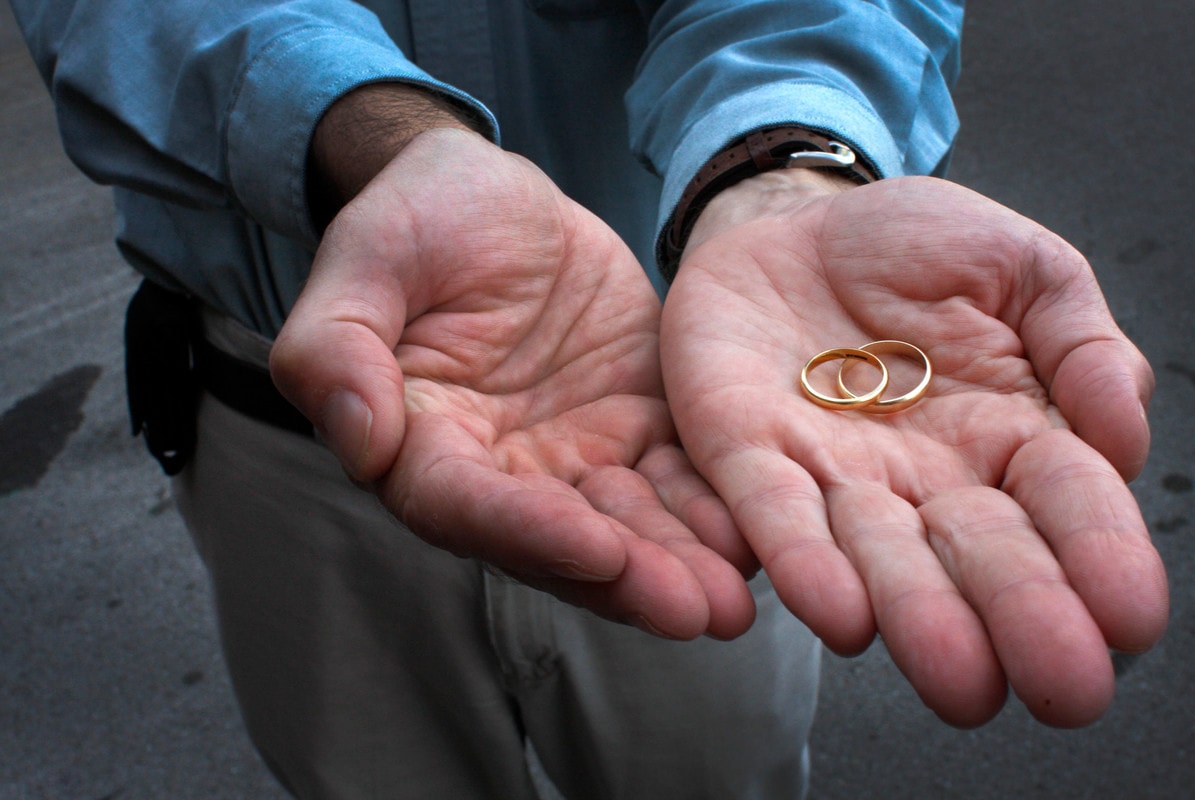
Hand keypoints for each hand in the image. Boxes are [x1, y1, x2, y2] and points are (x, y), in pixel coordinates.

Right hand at [271, 129, 754, 640]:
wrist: (493, 193)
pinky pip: (679, 472)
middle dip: (628, 578)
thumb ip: (336, 347)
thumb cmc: (417, 219)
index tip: (599, 547)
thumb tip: (360, 442)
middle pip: (562, 539)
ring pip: (629, 521)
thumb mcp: (366, 259)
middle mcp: (501, 468)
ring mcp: (574, 452)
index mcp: (424, 440)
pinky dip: (714, 507)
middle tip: (696, 611)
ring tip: (737, 600)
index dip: (530, 531)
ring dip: (681, 564)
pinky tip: (759, 535)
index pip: (467, 505)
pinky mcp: (637, 424)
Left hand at [661, 171, 1168, 725]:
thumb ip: (1083, 343)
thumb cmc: (915, 248)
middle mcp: (925, 478)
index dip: (1100, 557)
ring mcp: (834, 472)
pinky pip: (775, 514)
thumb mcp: (1023, 267)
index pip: (1065, 506)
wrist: (795, 223)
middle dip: (1020, 619)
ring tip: (958, 678)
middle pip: (979, 556)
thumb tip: (1123, 439)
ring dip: (919, 617)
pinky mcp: (747, 454)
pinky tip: (840, 613)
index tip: (1128, 617)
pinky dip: (805, 563)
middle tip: (1062, 688)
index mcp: (1008, 435)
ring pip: (879, 557)